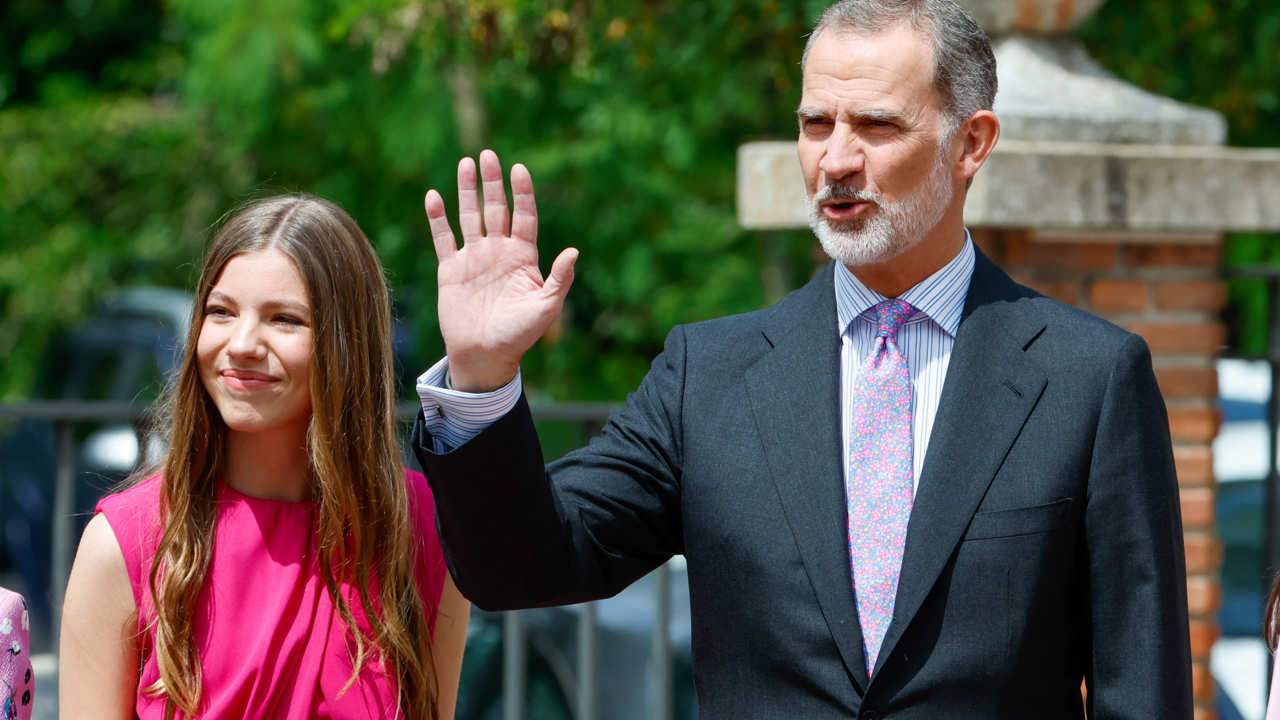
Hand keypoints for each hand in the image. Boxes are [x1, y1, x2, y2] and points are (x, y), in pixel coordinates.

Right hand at [425, 149, 577, 391]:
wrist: (485, 356)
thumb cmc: (520, 335)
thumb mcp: (546, 308)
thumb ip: (559, 279)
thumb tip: (574, 251)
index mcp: (523, 257)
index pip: (524, 216)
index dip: (523, 193)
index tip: (519, 169)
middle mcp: (498, 251)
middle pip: (496, 208)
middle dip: (492, 181)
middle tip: (488, 154)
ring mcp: (474, 258)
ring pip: (469, 216)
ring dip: (466, 190)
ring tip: (465, 164)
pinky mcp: (450, 269)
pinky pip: (443, 238)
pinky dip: (437, 217)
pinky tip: (433, 196)